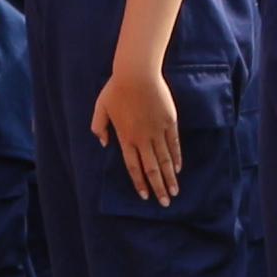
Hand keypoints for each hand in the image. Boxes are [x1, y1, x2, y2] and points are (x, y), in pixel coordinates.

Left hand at [91, 55, 182, 204]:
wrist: (137, 74)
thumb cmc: (116, 89)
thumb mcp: (100, 107)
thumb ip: (99, 127)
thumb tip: (103, 143)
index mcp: (125, 138)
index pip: (133, 167)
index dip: (139, 182)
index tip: (145, 196)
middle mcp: (142, 139)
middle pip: (152, 168)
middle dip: (158, 187)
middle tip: (165, 203)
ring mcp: (157, 131)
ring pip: (165, 160)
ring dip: (170, 177)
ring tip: (174, 192)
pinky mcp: (169, 122)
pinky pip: (174, 144)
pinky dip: (176, 157)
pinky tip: (178, 168)